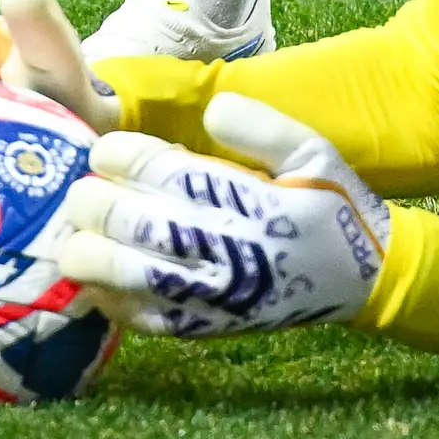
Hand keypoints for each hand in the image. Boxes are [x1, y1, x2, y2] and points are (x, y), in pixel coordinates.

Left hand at [48, 106, 389, 336]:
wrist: (364, 279)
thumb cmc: (332, 205)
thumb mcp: (314, 150)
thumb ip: (262, 126)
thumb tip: (210, 109)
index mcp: (251, 201)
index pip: (164, 173)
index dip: (120, 156)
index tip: (103, 149)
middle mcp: (228, 250)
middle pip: (134, 223)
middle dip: (93, 202)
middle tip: (79, 189)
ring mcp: (213, 296)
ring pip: (128, 275)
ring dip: (89, 253)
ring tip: (75, 234)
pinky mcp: (206, 328)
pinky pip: (142, 318)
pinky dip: (108, 299)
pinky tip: (95, 279)